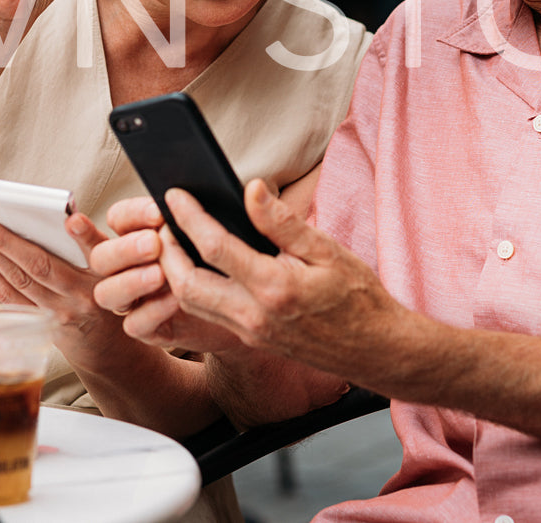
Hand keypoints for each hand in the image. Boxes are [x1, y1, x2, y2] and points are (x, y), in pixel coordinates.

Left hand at [0, 212, 123, 363]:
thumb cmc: (104, 294)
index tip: (72, 221)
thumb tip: (62, 216)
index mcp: (103, 273)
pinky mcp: (41, 324)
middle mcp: (83, 295)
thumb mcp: (110, 267)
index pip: (95, 249)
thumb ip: (90, 243)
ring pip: (19, 281)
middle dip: (4, 241)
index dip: (84, 235)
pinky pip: (11, 298)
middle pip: (40, 265)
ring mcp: (60, 313)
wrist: (105, 345)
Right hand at [90, 196, 244, 353]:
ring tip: (160, 274)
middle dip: (125, 249)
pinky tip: (175, 300)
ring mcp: (136, 299)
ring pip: (106, 293)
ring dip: (130, 281)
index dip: (131, 213)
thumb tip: (194, 199)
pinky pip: (135, 324)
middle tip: (154, 243)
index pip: (117, 218)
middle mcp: (129, 267)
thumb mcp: (215, 232)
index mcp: (137, 234)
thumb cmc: (227, 260)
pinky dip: (152, 310)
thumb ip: (199, 217)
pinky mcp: (150, 328)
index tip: (159, 212)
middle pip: (100, 257)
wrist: (247, 303)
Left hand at [156, 180, 404, 373]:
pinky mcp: (252, 339)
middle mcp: (255, 315)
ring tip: (173, 241)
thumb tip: (251, 189)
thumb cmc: (358, 297)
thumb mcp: (327, 250)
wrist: (377, 350)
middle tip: (163, 223)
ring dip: (173, 273)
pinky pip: (209, 314)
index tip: (176, 194)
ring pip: (192, 304)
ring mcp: (251, 332)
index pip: (215, 247)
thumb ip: (283, 222)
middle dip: (166, 252)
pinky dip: (192, 290)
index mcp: (274, 287)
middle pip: (187, 284)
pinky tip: (197, 267)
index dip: (190, 217)